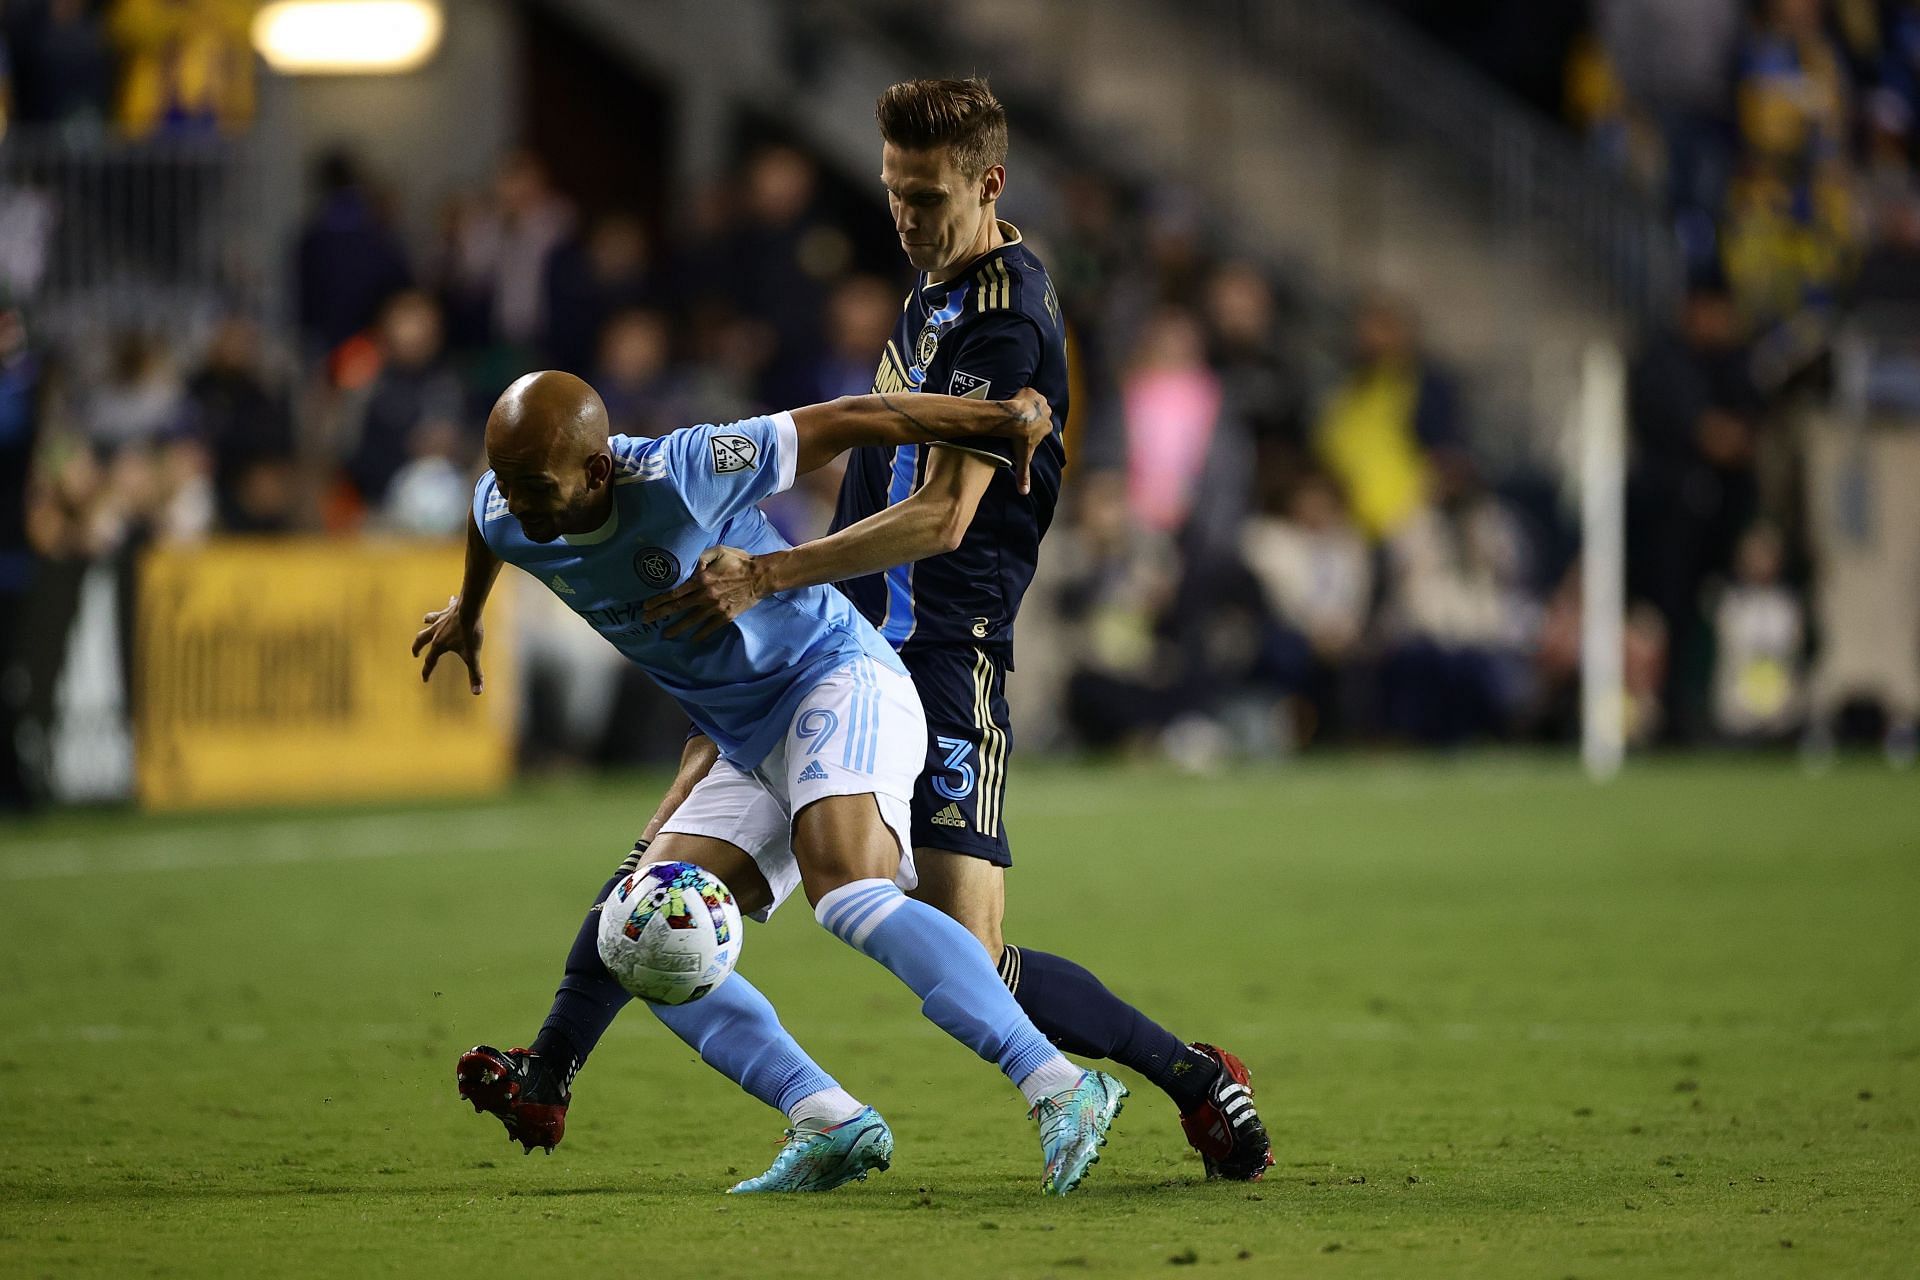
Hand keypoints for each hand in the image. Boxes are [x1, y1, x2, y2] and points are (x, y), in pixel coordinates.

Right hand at [411, 594, 484, 693]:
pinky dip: (448, 605)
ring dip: (427, 622)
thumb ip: (475, 674)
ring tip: (425, 621)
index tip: (425, 680)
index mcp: (439, 645)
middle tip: (414, 653)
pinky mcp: (449, 609)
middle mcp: (436, 632)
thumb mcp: (473, 655)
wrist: (470, 609)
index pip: (430, 661)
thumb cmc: (470, 632)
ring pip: (429, 621)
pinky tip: (451, 599)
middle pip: (421, 640)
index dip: (427, 672)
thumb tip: (477, 692)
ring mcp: (441, 619)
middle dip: (417, 647)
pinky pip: (445, 608)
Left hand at [643, 546, 766, 641]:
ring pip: (691, 620)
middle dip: (660, 614)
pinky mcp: (726, 616)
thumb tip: (686, 566)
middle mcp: (706, 596)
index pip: (675, 592)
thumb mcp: (718, 551)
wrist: (761, 576)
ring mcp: (716, 608)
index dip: (659, 599)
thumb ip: (700, 557)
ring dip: (676, 628)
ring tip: (665, 634)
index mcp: (702, 579)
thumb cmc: (739, 561)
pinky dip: (700, 634)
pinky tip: (691, 639)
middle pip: (678, 607)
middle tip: (646, 620)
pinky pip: (710, 628)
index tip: (646, 605)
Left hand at [1003, 387, 1052, 495]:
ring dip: (1026, 405)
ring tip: (1014, 410)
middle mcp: (1047, 413)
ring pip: (1034, 402)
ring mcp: (1040, 401)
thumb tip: (1023, 493)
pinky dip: (1021, 395)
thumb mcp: (1023, 458)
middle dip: (1030, 416)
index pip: (1041, 427)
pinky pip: (1027, 392)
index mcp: (1047, 427)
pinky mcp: (1031, 391)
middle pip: (1038, 414)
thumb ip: (1023, 475)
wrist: (1014, 419)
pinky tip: (1013, 401)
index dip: (1031, 429)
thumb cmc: (1019, 438)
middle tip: (1017, 420)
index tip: (1022, 431)